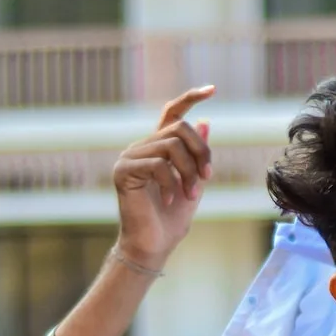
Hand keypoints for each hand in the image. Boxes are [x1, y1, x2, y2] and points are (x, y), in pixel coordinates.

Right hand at [112, 86, 215, 264]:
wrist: (153, 245)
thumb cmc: (172, 219)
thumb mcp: (194, 183)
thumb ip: (197, 156)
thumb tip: (205, 122)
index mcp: (158, 147)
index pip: (172, 113)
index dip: (191, 98)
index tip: (212, 89)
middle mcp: (142, 146)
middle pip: (179, 128)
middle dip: (200, 152)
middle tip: (207, 178)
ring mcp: (130, 157)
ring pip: (171, 146)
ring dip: (188, 172)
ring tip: (190, 195)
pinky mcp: (122, 171)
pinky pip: (157, 165)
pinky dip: (170, 184)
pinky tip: (169, 201)